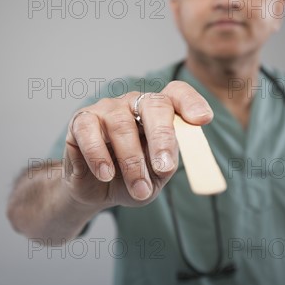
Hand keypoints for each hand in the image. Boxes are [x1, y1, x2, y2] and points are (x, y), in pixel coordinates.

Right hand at [62, 81, 212, 208]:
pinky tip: (106, 175)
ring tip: (138, 190)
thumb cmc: (130, 178)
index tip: (203, 120)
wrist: (94, 190)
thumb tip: (166, 164)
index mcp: (159, 112)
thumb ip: (165, 166)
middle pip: (153, 104)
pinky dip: (99, 155)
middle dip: (162, 137)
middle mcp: (134, 103)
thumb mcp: (155, 177)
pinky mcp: (81, 121)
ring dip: (131, 162)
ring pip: (122, 125)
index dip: (192, 102)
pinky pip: (89, 131)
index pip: (177, 94)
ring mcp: (107, 109)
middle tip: (164, 167)